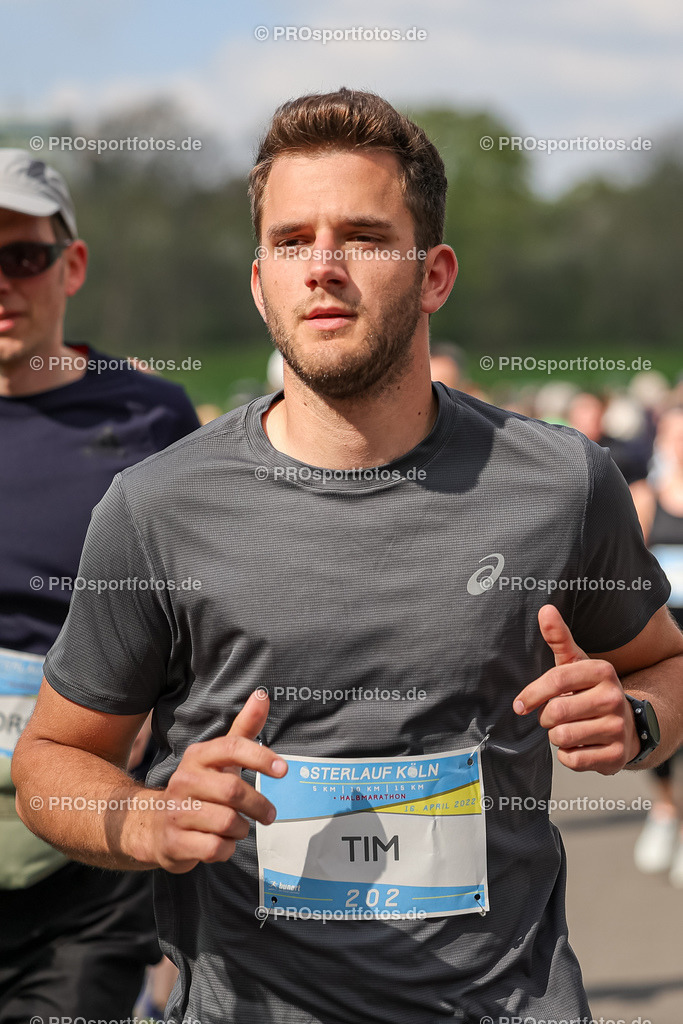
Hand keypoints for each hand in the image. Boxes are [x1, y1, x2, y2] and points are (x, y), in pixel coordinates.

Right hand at [145, 690, 285, 871]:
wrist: (154, 826)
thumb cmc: (200, 788)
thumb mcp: (219, 758)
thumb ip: (243, 728)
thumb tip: (262, 695)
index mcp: (197, 757)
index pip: (232, 747)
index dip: (260, 756)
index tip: (283, 769)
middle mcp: (184, 781)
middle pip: (233, 791)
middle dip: (258, 805)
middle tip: (269, 814)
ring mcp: (176, 812)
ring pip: (228, 823)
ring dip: (242, 829)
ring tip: (239, 827)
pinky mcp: (175, 842)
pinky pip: (216, 848)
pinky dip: (228, 848)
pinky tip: (223, 842)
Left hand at [513, 605, 639, 774]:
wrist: (624, 725)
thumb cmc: (589, 690)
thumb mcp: (575, 663)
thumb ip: (558, 638)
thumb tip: (545, 609)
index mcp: (602, 672)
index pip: (557, 680)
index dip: (533, 694)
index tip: (520, 705)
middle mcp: (614, 698)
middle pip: (557, 712)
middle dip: (546, 717)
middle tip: (553, 716)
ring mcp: (617, 728)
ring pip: (563, 737)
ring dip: (556, 736)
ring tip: (568, 729)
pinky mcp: (616, 756)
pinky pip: (573, 759)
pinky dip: (568, 755)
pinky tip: (579, 745)